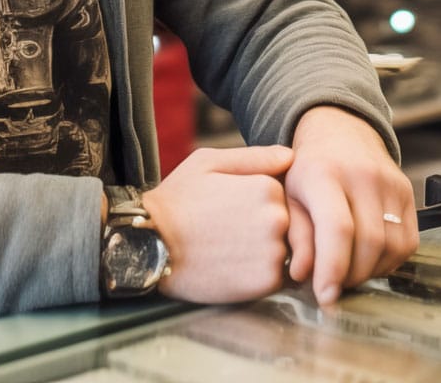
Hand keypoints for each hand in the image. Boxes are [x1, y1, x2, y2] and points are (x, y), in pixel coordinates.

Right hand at [141, 144, 293, 303]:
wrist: (149, 245)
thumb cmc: (177, 200)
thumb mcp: (209, 162)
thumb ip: (254, 157)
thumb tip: (290, 156)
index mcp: (267, 186)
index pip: (283, 193)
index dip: (259, 201)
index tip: (235, 208)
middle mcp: (277, 218)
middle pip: (288, 222)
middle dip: (265, 226)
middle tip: (232, 230)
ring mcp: (273, 252)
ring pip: (285, 250)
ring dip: (265, 250)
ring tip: (231, 248)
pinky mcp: (266, 283)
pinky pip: (278, 277)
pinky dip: (260, 274)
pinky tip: (232, 266)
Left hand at [284, 106, 417, 305]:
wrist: (338, 132)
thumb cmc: (307, 169)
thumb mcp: (288, 195)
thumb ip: (295, 235)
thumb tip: (302, 274)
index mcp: (324, 173)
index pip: (337, 227)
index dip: (333, 268)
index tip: (325, 296)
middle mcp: (362, 175)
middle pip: (368, 243)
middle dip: (350, 276)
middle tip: (333, 284)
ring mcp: (390, 182)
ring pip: (391, 247)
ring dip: (370, 271)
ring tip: (348, 269)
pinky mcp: (407, 192)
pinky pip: (407, 243)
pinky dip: (388, 262)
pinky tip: (368, 258)